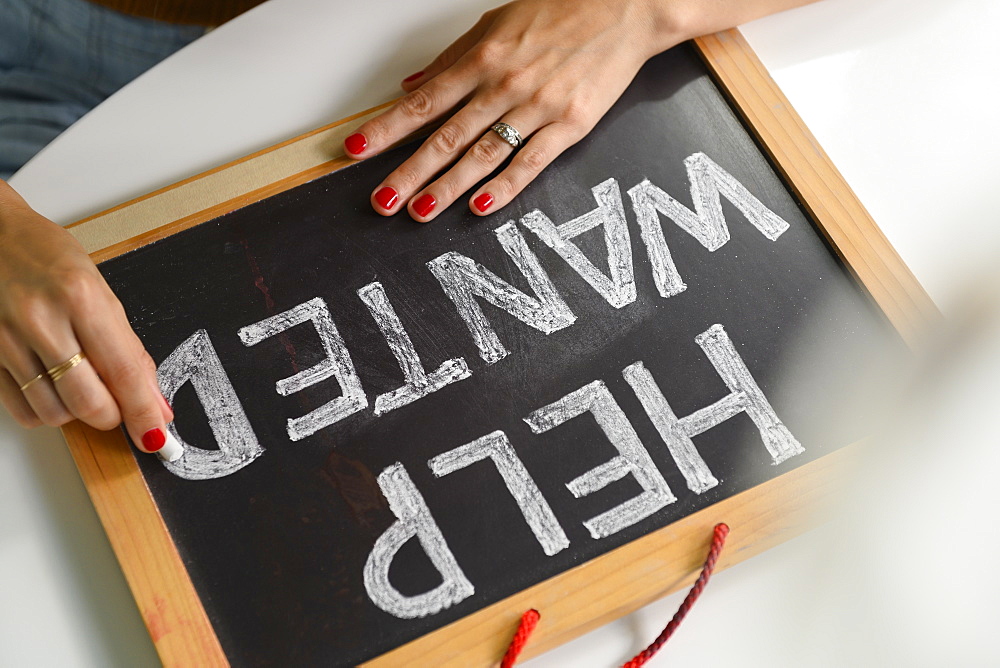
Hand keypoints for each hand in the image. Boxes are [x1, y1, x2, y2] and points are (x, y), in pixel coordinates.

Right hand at [0, 180, 172, 452]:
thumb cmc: (45, 255)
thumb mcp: (98, 290)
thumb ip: (126, 346)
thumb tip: (152, 397)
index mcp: (81, 297)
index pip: (123, 372)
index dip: (144, 410)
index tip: (157, 432)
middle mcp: (42, 319)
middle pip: (89, 403)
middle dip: (113, 416)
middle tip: (120, 406)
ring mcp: (7, 340)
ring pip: (55, 413)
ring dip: (78, 412)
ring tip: (82, 385)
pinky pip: (21, 410)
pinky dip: (46, 411)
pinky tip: (53, 389)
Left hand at [345, 0, 682, 220]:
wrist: (626, 7)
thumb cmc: (561, 10)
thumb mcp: (497, 22)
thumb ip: (453, 58)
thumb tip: (413, 85)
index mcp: (484, 58)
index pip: (424, 101)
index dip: (387, 128)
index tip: (357, 149)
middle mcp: (505, 85)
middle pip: (446, 136)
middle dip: (409, 171)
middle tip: (382, 201)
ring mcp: (538, 107)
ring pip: (483, 154)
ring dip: (447, 187)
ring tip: (419, 211)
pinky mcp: (570, 124)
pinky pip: (531, 162)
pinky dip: (504, 186)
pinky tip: (479, 206)